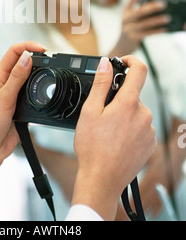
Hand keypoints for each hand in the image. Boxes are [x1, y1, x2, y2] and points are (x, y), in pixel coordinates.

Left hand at [0, 41, 45, 172]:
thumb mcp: (4, 98)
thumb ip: (17, 78)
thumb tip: (27, 57)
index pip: (14, 53)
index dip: (28, 47)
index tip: (43, 50)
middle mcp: (6, 84)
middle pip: (23, 63)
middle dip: (37, 58)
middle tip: (50, 61)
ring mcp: (14, 96)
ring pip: (30, 79)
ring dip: (39, 75)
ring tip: (49, 75)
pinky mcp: (21, 109)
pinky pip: (33, 96)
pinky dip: (40, 93)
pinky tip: (45, 95)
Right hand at [72, 55, 156, 220]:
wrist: (102, 179)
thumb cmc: (92, 147)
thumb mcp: (90, 111)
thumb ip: (100, 84)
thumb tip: (106, 63)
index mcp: (128, 104)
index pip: (139, 70)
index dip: (131, 61)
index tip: (122, 62)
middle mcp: (143, 115)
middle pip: (132, 94)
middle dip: (118, 97)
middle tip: (102, 112)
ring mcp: (149, 130)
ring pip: (136, 111)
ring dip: (124, 114)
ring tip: (108, 131)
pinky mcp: (150, 143)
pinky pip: (141, 126)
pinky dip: (130, 127)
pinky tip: (117, 139)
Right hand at [113, 0, 169, 54]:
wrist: (121, 46)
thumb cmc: (131, 30)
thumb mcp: (132, 19)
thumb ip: (141, 13)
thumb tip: (159, 9)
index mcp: (126, 11)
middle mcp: (126, 18)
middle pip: (140, 11)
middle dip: (153, 7)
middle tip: (163, 5)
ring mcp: (129, 28)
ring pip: (145, 23)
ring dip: (158, 20)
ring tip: (167, 18)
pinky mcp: (133, 37)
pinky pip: (147, 33)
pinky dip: (157, 31)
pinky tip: (164, 29)